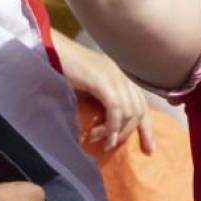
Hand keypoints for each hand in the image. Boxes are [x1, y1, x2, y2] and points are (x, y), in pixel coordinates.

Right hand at [54, 30, 153, 153]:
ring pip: (128, 112)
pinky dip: (111, 127)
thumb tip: (109, 128)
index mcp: (122, 75)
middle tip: (115, 147)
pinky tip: (101, 137)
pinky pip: (115, 109)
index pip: (141, 103)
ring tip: (104, 144)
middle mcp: (122, 74)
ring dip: (117, 133)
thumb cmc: (66, 70)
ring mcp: (114, 76)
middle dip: (133, 133)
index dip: (147, 127)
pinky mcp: (103, 80)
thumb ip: (102, 100)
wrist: (51, 52)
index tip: (149, 148)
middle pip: (139, 109)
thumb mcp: (90, 87)